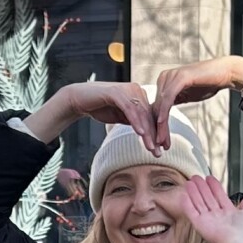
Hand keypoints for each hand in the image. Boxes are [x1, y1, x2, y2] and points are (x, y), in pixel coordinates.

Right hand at [30, 79, 152, 147]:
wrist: (80, 100)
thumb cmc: (100, 108)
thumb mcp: (122, 117)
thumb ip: (135, 121)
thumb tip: (148, 134)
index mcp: (139, 95)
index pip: (152, 117)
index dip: (158, 133)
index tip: (162, 149)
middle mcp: (136, 90)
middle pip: (149, 116)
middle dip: (154, 136)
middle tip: (159, 152)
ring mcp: (127, 90)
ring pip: (141, 114)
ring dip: (147, 132)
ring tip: (151, 147)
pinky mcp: (117, 92)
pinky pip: (129, 109)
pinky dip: (135, 121)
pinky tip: (140, 133)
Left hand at [149, 57, 242, 147]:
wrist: (224, 73)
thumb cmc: (207, 84)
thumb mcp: (186, 95)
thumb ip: (174, 102)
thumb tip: (163, 116)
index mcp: (164, 82)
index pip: (155, 108)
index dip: (155, 127)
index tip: (158, 143)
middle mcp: (164, 78)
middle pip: (155, 108)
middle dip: (156, 129)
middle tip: (158, 146)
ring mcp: (171, 76)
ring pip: (160, 105)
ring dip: (160, 125)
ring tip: (161, 141)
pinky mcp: (180, 77)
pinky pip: (168, 98)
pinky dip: (164, 112)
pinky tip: (161, 124)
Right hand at [175, 175, 242, 242]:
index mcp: (230, 214)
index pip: (220, 197)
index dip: (214, 187)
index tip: (210, 178)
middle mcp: (219, 217)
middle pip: (207, 198)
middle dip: (202, 187)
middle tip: (196, 177)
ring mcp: (208, 221)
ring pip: (199, 203)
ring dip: (193, 192)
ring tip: (189, 181)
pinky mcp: (200, 225)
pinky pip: (191, 212)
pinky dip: (187, 204)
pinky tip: (183, 195)